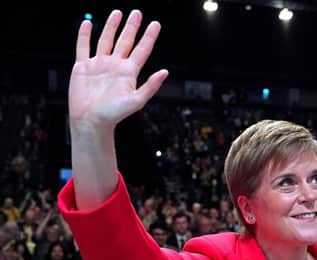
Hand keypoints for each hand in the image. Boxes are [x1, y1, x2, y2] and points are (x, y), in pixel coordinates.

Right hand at [69, 10, 167, 133]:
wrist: (91, 121)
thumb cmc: (113, 115)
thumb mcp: (136, 101)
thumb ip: (151, 86)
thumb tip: (165, 72)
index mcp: (128, 72)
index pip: (142, 50)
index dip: (149, 37)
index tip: (155, 24)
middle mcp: (115, 66)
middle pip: (125, 41)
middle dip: (131, 27)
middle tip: (137, 13)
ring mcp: (99, 65)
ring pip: (106, 40)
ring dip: (111, 26)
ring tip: (117, 13)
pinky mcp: (83, 67)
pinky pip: (83, 47)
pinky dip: (84, 35)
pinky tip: (87, 24)